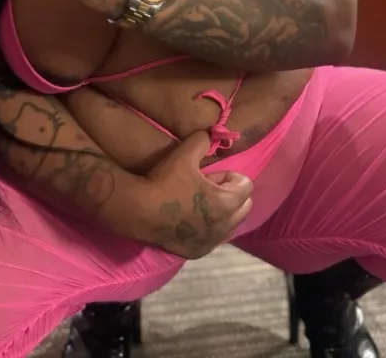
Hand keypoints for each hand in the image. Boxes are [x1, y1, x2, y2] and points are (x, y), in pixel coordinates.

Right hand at [137, 132, 252, 259]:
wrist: (139, 210)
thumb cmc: (165, 181)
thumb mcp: (185, 153)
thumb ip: (203, 140)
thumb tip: (210, 134)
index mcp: (227, 202)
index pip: (246, 186)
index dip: (229, 176)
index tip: (210, 174)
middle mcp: (225, 226)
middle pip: (244, 207)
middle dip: (231, 195)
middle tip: (206, 187)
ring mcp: (211, 242)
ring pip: (230, 224)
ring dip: (221, 212)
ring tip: (197, 202)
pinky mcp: (198, 252)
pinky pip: (213, 238)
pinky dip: (207, 228)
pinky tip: (189, 219)